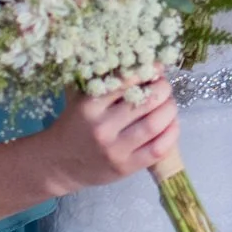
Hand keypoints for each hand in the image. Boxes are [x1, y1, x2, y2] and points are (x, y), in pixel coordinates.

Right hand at [49, 76, 180, 190]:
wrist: (59, 164)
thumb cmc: (74, 126)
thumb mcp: (81, 99)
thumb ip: (106, 83)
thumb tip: (142, 64)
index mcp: (89, 105)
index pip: (127, 81)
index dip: (147, 70)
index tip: (156, 67)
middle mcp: (102, 127)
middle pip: (146, 101)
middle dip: (163, 89)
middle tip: (164, 86)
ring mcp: (115, 149)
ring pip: (155, 124)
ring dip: (170, 109)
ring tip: (169, 104)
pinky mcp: (126, 167)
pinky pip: (158, 149)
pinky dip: (171, 133)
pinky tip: (172, 124)